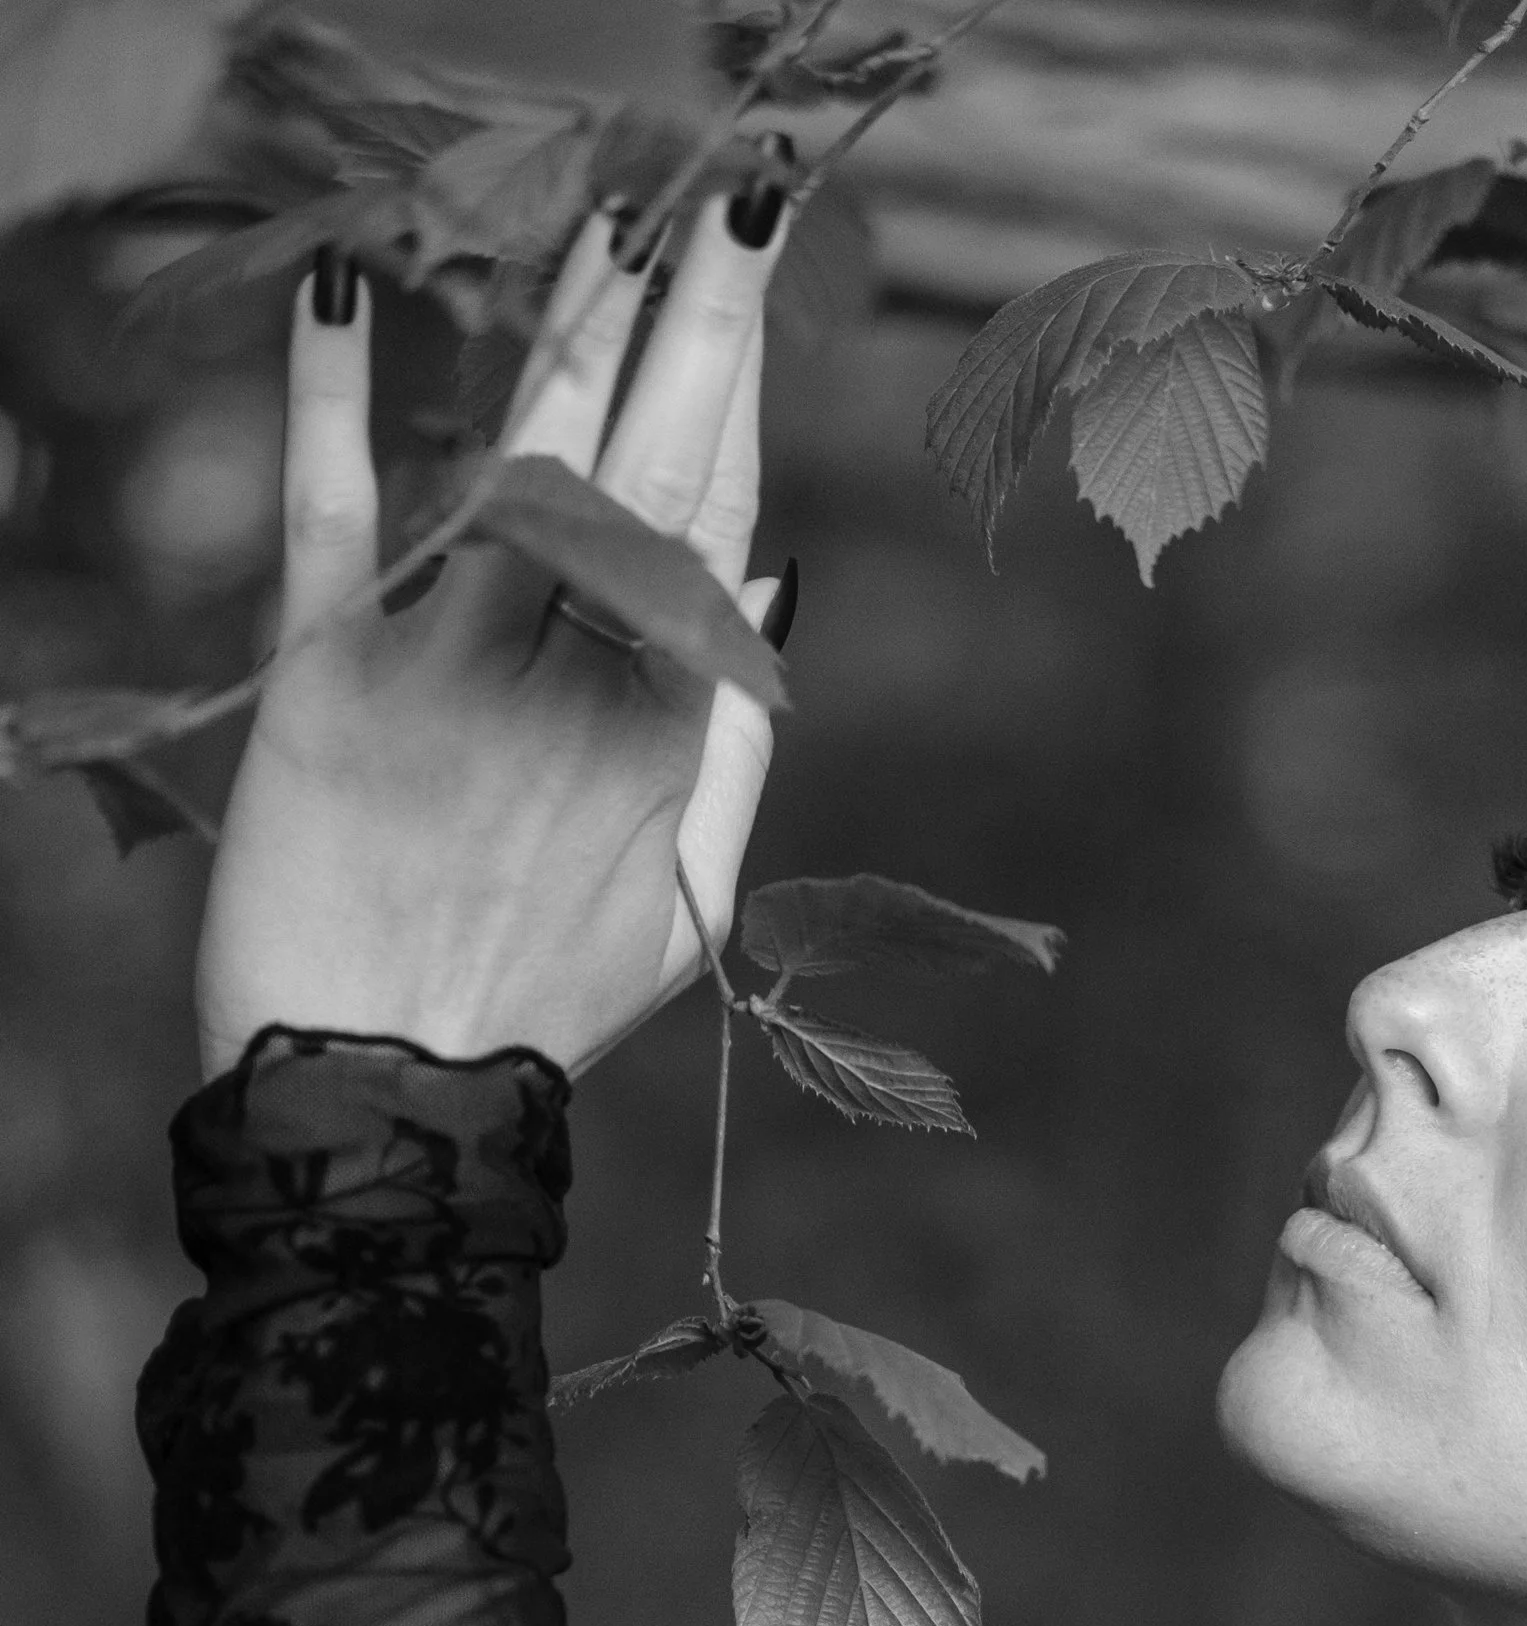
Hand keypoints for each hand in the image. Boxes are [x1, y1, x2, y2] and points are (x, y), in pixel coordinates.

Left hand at [196, 184, 791, 1083]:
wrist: (383, 1105)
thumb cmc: (540, 1012)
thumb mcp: (686, 910)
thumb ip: (734, 750)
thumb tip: (773, 580)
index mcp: (666, 740)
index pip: (717, 517)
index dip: (746, 383)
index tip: (764, 266)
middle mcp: (572, 691)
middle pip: (648, 467)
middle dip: (697, 320)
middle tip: (730, 191)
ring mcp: (452, 680)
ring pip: (520, 470)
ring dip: (564, 329)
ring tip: (603, 223)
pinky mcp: (326, 687)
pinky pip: (337, 521)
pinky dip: (337, 406)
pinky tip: (348, 291)